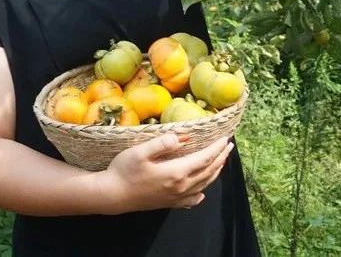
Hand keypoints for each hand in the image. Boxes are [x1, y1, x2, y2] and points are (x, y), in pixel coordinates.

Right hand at [100, 133, 233, 212]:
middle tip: (228, 146)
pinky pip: (192, 199)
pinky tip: (202, 191)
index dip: (216, 148)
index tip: (226, 138)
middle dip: (221, 158)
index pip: (204, 159)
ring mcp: (176, 197)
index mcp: (176, 172)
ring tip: (221, 161)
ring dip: (215, 172)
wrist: (112, 195)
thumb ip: (162, 142)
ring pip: (203, 184)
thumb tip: (182, 136)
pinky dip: (201, 191)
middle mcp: (181, 186)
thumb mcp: (140, 151)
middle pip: (208, 171)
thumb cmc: (124, 170)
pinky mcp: (169, 203)